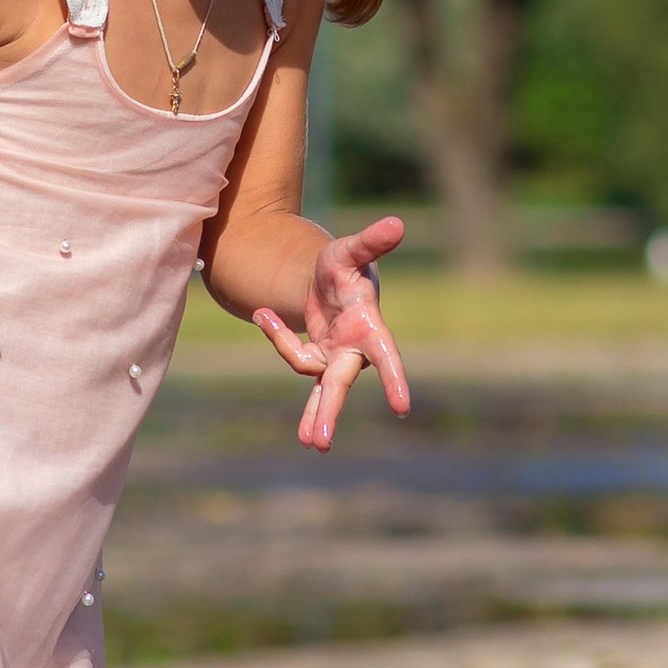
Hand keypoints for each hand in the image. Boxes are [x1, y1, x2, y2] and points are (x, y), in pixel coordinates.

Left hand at [254, 215, 410, 452]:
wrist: (331, 278)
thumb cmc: (345, 265)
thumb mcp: (350, 251)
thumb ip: (371, 242)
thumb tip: (397, 224)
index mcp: (369, 328)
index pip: (386, 356)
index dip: (394, 379)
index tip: (402, 407)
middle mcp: (354, 350)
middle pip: (340, 384)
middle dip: (330, 412)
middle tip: (319, 443)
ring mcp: (335, 359)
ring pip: (317, 382)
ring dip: (313, 406)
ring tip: (308, 442)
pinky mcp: (318, 359)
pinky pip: (296, 356)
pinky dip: (279, 336)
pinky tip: (264, 315)